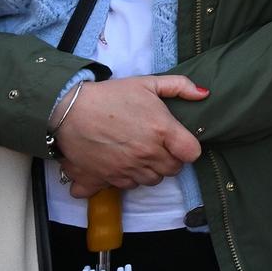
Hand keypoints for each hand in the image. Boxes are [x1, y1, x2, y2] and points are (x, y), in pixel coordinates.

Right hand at [54, 75, 206, 195]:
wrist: (68, 110)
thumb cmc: (109, 96)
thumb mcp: (147, 83)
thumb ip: (179, 86)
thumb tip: (204, 93)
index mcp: (162, 130)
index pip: (192, 154)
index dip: (188, 148)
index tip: (179, 142)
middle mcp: (147, 153)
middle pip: (173, 170)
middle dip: (169, 159)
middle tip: (157, 145)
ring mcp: (127, 168)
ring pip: (152, 180)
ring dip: (150, 170)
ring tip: (138, 153)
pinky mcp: (107, 179)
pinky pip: (127, 187)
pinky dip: (127, 178)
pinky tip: (121, 163)